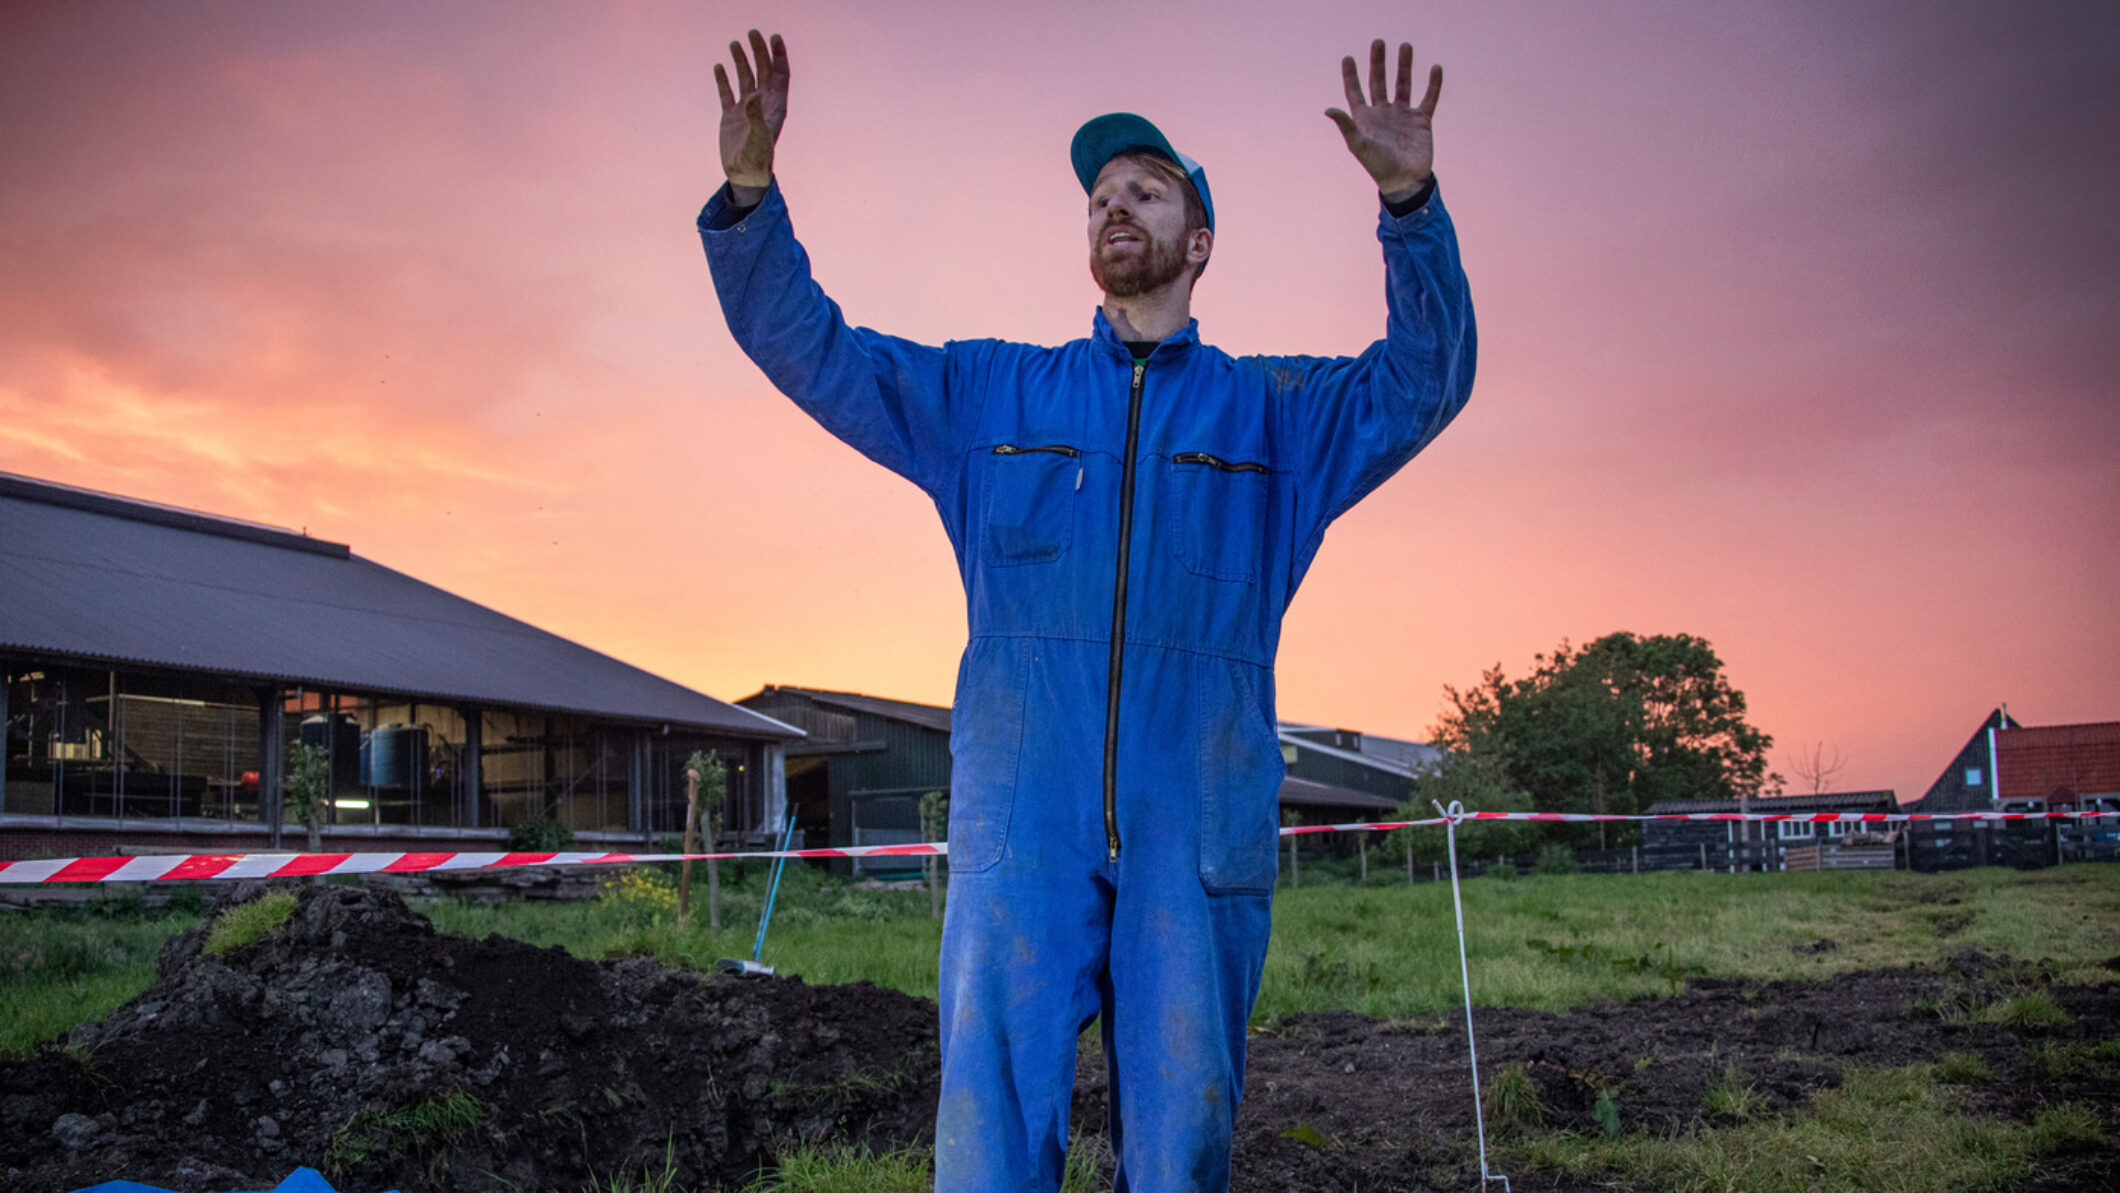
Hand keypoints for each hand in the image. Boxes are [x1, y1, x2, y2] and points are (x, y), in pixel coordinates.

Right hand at [714, 30, 788, 197]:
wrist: (744, 176)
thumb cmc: (757, 159)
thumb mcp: (759, 137)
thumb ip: (757, 115)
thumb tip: (755, 92)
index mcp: (775, 107)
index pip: (780, 75)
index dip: (778, 55)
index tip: (774, 37)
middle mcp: (762, 105)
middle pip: (763, 72)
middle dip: (759, 52)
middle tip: (752, 33)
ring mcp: (746, 110)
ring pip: (745, 79)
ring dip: (741, 61)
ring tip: (734, 44)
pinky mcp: (730, 117)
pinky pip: (727, 93)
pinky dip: (723, 79)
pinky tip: (719, 67)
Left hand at [1325, 40, 1441, 200]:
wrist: (1405, 182)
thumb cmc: (1378, 167)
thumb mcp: (1359, 145)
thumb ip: (1346, 126)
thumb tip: (1328, 109)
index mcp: (1365, 119)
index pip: (1356, 92)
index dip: (1351, 76)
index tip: (1348, 58)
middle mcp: (1383, 114)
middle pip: (1379, 82)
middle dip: (1378, 62)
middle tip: (1378, 42)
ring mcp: (1402, 116)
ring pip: (1403, 84)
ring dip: (1404, 66)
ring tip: (1405, 46)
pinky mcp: (1421, 121)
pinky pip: (1429, 98)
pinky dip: (1433, 84)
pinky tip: (1436, 68)